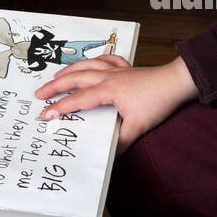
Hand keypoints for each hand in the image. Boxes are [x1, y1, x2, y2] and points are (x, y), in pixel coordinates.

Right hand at [34, 55, 197, 153]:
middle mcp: (109, 77)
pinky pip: (105, 59)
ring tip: (56, 76)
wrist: (177, 82)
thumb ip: (121, 142)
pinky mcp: (127, 68)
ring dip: (69, 70)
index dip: (59, 108)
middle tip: (39, 94)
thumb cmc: (159, 101)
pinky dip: (94, 60)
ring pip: (87, 65)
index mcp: (108, 90)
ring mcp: (117, 70)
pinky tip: (90, 62)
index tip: (44, 115)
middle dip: (55, 86)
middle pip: (76, 78)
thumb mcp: (139, 126)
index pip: (78, 100)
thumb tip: (108, 156)